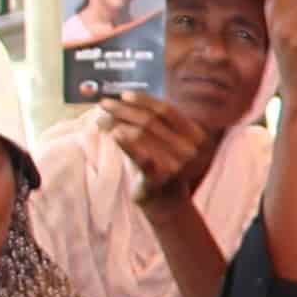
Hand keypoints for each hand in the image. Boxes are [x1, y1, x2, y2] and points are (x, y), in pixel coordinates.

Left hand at [97, 90, 217, 204]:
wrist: (167, 201)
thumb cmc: (162, 164)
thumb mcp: (166, 141)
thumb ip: (154, 122)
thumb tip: (122, 99)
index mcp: (195, 135)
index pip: (167, 110)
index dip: (144, 100)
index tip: (123, 95)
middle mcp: (190, 148)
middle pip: (150, 120)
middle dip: (123, 109)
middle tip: (104, 104)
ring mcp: (177, 163)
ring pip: (141, 134)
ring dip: (117, 123)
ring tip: (101, 121)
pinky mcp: (160, 176)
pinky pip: (139, 154)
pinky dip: (124, 142)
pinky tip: (112, 134)